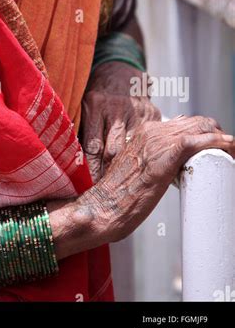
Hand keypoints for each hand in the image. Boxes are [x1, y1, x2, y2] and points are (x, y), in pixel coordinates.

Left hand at [81, 62, 160, 182]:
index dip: (92, 171)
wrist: (120, 68)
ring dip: (127, 168)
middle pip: (114, 151)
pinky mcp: (152, 113)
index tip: (88, 188)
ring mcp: (137, 111)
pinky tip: (139, 167)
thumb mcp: (84, 105)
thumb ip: (84, 131)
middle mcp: (117, 108)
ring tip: (122, 187)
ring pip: (133, 148)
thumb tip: (74, 163)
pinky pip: (148, 140)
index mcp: (96, 104)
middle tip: (105, 194)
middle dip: (109, 174)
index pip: (94, 146)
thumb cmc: (98, 91)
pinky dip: (143, 154)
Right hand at [87, 115, 234, 243]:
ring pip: (200, 127)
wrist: (104, 206)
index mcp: (145, 132)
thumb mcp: (139, 168)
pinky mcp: (165, 156)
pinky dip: (217, 142)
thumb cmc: (119, 194)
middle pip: (196, 121)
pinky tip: (228, 147)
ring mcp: (158, 142)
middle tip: (228, 149)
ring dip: (221, 138)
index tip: (216, 143)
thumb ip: (155, 157)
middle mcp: (152, 131)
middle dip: (216, 133)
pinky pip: (197, 141)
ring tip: (231, 151)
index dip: (203, 131)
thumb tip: (177, 159)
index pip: (184, 122)